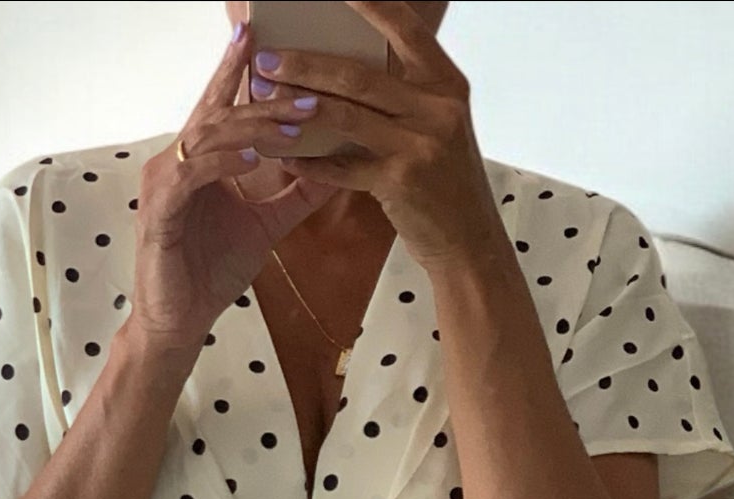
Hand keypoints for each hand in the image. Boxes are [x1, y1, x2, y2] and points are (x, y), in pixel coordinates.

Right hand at [127, 19, 341, 355]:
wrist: (180, 322)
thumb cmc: (211, 271)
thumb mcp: (266, 226)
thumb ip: (296, 195)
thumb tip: (338, 170)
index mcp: (198, 159)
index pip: (220, 104)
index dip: (236, 68)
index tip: (260, 33)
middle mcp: (176, 161)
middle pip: (219, 113)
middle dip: (262, 98)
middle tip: (305, 90)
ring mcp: (165, 182)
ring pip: (208, 138)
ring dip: (252, 129)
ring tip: (292, 126)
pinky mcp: (160, 211)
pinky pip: (192, 175)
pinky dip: (223, 163)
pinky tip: (253, 159)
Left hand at [251, 0, 506, 274]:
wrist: (469, 241)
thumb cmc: (446, 182)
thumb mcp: (437, 126)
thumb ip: (404, 96)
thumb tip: (346, 70)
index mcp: (446, 83)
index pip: (405, 28)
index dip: (370, 5)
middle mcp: (437, 108)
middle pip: (358, 75)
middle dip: (305, 64)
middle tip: (267, 59)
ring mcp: (419, 145)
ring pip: (346, 114)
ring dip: (298, 105)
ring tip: (265, 99)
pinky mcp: (400, 181)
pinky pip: (343, 166)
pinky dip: (312, 162)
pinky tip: (286, 157)